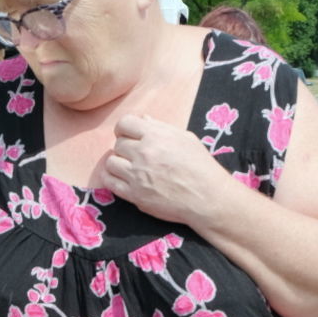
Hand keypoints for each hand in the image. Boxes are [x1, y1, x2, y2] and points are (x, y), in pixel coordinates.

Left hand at [100, 116, 228, 227]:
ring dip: (117, 162)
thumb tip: (143, 119)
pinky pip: (110, 182)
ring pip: (111, 162)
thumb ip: (161, 128)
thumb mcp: (186, 138)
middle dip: (124, 147)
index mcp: (156, 136)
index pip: (124, 123)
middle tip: (134, 155)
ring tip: (127, 166)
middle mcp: (144, 153)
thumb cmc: (200, 166)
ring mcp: (137, 175)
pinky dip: (110, 178)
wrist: (207, 197)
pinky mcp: (135, 195)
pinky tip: (118, 177)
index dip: (124, 128)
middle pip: (118, 144)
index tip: (128, 135)